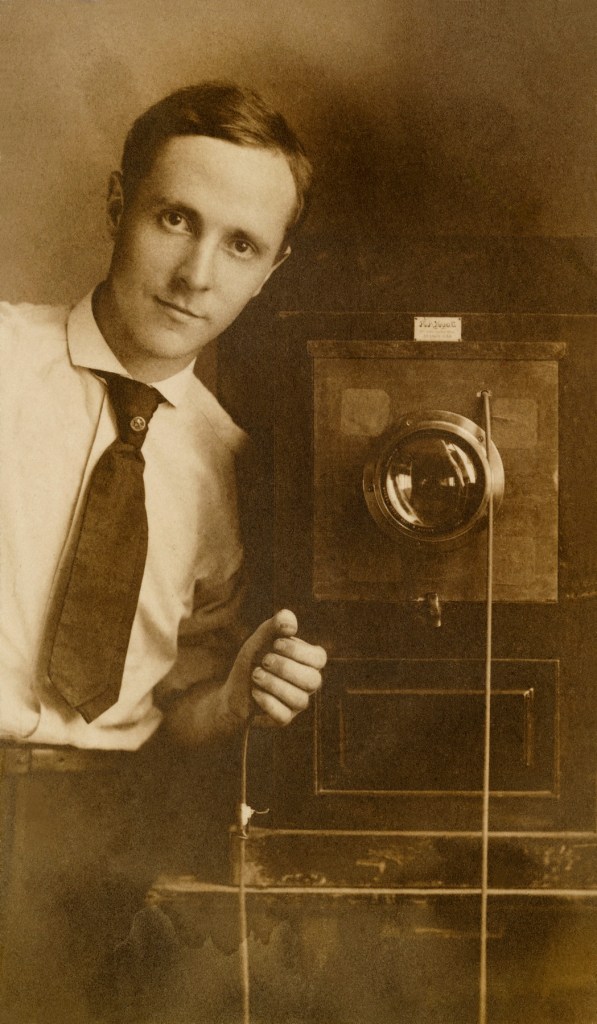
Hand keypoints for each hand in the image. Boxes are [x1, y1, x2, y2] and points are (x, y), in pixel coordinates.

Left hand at [223, 609, 325, 725]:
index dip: (298, 651)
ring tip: (256, 675)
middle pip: (313, 681)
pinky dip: (267, 702)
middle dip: (285, 668)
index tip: (275, 644)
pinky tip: (255, 692)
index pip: (319, 658)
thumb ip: (275, 625)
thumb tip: (291, 624)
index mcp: (309, 661)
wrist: (234, 688)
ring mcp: (298, 702)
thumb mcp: (261, 639)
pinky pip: (284, 716)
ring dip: (273, 684)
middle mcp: (308, 682)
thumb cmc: (254, 659)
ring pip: (299, 700)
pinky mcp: (284, 718)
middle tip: (264, 661)